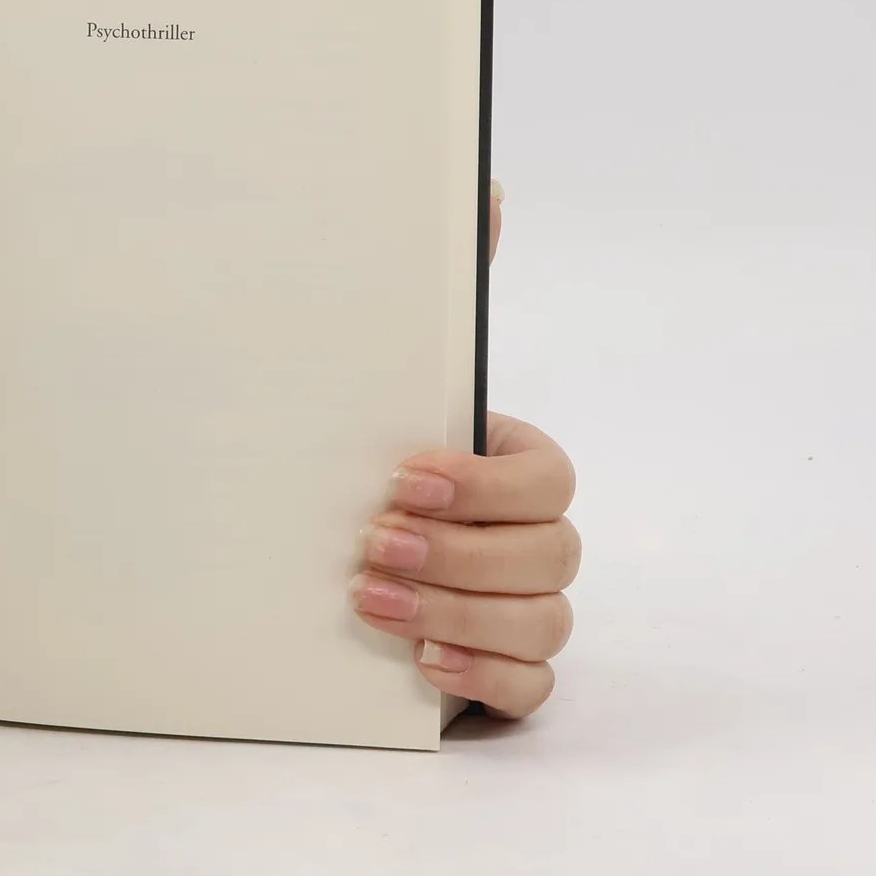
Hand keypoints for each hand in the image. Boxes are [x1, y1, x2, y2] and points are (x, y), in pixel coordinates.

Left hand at [348, 185, 580, 717]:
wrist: (326, 539)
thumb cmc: (375, 447)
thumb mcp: (396, 367)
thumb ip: (442, 283)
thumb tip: (484, 187)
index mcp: (517, 466)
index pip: (547, 479)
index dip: (484, 483)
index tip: (403, 474)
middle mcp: (532, 538)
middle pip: (550, 555)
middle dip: (461, 551)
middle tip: (372, 540)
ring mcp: (523, 607)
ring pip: (542, 623)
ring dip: (457, 610)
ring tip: (367, 597)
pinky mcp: (502, 669)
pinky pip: (529, 688)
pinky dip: (482, 673)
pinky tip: (420, 657)